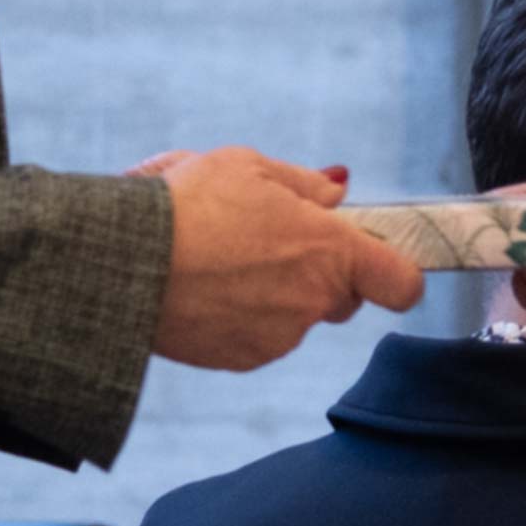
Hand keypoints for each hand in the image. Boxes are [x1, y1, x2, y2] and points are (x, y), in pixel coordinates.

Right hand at [142, 146, 423, 371]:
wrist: (123, 261)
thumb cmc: (189, 203)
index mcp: (330, 251)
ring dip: (273, 292)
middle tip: (271, 240)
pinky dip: (240, 316)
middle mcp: (314, 302)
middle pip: (343, 296)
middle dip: (319, 273)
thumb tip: (337, 192)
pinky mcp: (242, 359)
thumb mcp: (247, 166)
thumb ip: (303, 184)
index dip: (397, 273)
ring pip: (295, 315)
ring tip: (220, 257)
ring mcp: (279, 337)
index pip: (402, 282)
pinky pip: (257, 336)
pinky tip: (204, 286)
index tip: (378, 260)